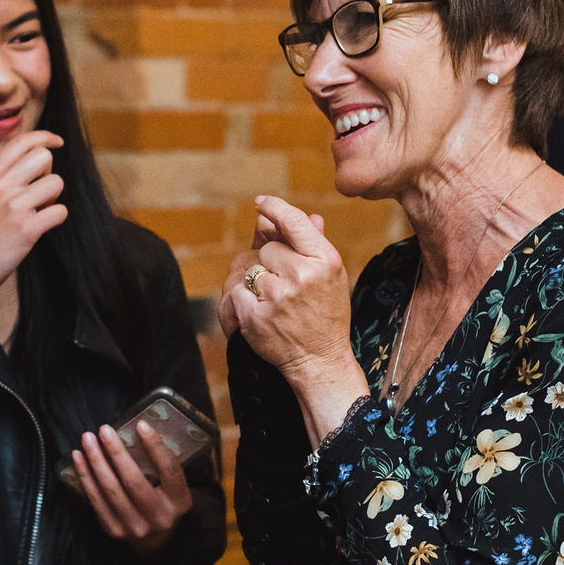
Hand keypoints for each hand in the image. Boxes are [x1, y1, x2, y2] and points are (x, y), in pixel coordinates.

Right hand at [0, 131, 66, 333]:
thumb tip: (18, 162)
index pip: (21, 141)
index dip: (45, 138)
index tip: (57, 142)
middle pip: (43, 157)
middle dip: (48, 173)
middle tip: (40, 192)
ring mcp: (12, 207)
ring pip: (56, 183)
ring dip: (53, 198)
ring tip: (38, 213)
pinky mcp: (26, 230)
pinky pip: (60, 211)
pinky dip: (56, 219)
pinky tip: (41, 228)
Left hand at [72, 421, 193, 555]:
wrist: (155, 540)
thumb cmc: (164, 501)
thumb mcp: (173, 486)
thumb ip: (162, 464)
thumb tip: (139, 428)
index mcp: (179, 500)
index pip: (169, 469)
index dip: (155, 446)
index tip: (141, 425)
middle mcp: (159, 517)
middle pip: (134, 480)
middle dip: (116, 452)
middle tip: (104, 430)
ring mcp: (135, 526)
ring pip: (110, 490)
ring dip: (95, 461)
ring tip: (87, 439)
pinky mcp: (114, 530)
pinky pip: (96, 500)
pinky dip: (85, 477)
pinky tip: (79, 458)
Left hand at [221, 197, 356, 384]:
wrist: (320, 361)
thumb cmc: (325, 316)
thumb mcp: (330, 277)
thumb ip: (312, 243)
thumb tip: (299, 215)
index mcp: (325, 261)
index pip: (293, 222)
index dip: (274, 208)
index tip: (261, 203)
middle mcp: (302, 275)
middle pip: (266, 248)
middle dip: (269, 263)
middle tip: (282, 284)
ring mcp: (276, 296)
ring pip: (247, 267)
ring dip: (252, 279)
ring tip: (269, 298)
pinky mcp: (254, 316)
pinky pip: (234, 290)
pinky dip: (239, 298)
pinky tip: (254, 309)